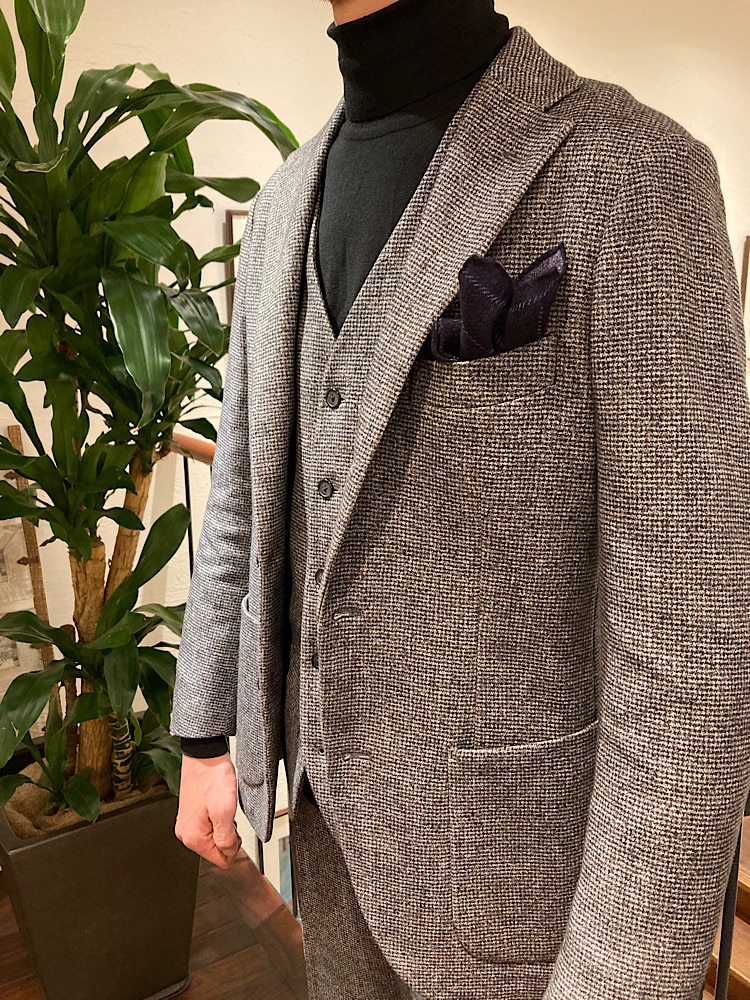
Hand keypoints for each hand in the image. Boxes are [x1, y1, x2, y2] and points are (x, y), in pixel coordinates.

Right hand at [174, 751, 242, 867]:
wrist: (204, 755)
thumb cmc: (212, 778)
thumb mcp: (225, 811)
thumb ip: (226, 838)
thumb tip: (228, 853)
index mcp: (193, 837)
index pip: (220, 860)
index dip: (234, 847)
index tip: (236, 830)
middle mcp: (186, 833)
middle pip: (216, 850)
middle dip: (228, 836)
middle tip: (229, 815)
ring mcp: (186, 823)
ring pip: (213, 837)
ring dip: (223, 826)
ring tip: (223, 807)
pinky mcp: (190, 813)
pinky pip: (208, 826)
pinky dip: (217, 818)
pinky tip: (218, 804)